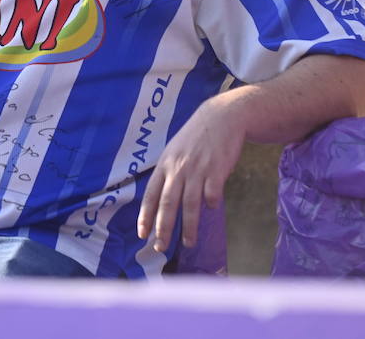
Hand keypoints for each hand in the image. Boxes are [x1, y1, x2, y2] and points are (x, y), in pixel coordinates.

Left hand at [136, 97, 244, 252]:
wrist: (222, 117)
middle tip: (159, 247)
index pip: (151, 194)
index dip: (146, 215)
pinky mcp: (216, 170)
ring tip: (187, 243)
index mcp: (165, 164)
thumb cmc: (197, 136)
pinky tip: (211, 208)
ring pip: (190, 204)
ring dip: (188, 227)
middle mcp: (179, 168)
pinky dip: (211, 204)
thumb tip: (163, 200)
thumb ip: (170, 173)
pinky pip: (212, 194)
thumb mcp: (175, 150)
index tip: (142, 234)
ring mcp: (197, 170)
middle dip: (163, 228)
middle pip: (168, 203)